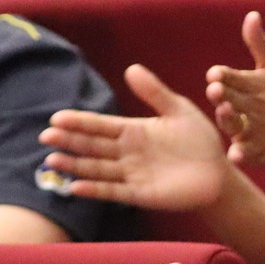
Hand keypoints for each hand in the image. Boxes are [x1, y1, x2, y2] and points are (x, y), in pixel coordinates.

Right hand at [40, 63, 229, 210]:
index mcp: (134, 131)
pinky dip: (94, 189)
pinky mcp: (140, 194)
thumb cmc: (200, 140)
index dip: (79, 122)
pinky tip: (75, 187)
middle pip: (93, 146)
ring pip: (97, 168)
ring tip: (52, 159)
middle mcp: (127, 152)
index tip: (57, 118)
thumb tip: (131, 69)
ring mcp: (132, 174)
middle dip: (70, 141)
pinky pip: (113, 191)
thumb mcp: (179, 110)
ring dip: (75, 165)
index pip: (101, 125)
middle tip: (45, 136)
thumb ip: (155, 92)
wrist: (218, 173)